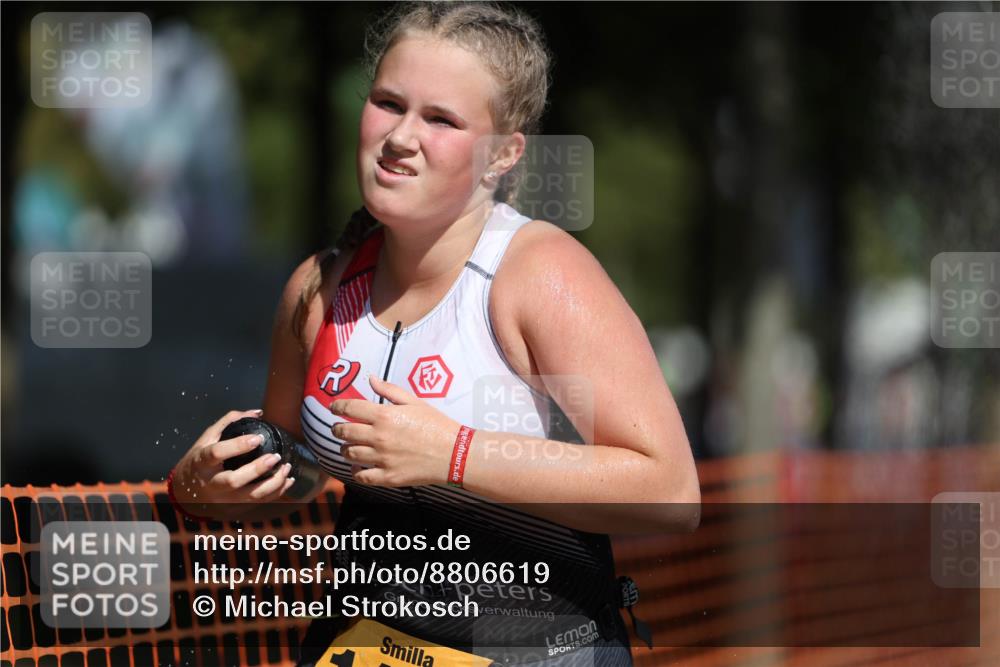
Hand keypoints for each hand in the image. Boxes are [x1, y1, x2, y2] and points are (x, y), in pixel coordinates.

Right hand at [172, 410, 295, 514]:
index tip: (258, 438)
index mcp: (202, 462)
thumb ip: (229, 422)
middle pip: (234, 481)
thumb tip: (257, 413)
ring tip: (286, 468)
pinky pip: (259, 502)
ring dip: (273, 484)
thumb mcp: (207, 438)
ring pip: (250, 496)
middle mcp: (212, 483)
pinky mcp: (235, 506)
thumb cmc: (200, 460)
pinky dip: (277, 492)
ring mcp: (224, 498)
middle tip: (275, 457)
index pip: (217, 454)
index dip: (237, 446)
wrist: (186, 490)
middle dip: (257, 469)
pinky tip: (288, 480)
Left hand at [330, 375, 460, 486]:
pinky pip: (361, 476)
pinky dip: (355, 472)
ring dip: (345, 449)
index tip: (334, 408)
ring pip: (349, 454)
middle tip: (338, 428)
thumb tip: (371, 379)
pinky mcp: (388, 477)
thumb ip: (390, 391)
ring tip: (349, 446)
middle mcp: (379, 437)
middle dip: (337, 429)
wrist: (455, 453)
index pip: (349, 408)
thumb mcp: (415, 402)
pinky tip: (357, 467)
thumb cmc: (436, 424)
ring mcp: (382, 459)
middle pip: (344, 432)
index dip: (337, 407)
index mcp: (385, 415)